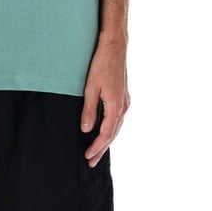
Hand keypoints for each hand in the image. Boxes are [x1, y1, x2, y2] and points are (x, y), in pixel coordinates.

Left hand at [80, 38, 129, 167]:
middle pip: (113, 134)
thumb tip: (86, 130)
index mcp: (116, 107)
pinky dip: (112, 129)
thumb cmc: (101, 65)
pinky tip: (106, 131)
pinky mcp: (123, 96)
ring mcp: (125, 102)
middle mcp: (123, 107)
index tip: (87, 157)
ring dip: (107, 141)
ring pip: (117, 127)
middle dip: (102, 149)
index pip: (106, 134)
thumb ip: (89, 110)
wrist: (115, 47)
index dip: (96, 147)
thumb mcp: (90, 88)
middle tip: (92, 162)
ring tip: (97, 151)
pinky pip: (118, 119)